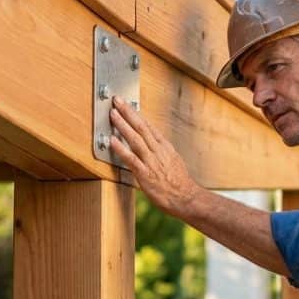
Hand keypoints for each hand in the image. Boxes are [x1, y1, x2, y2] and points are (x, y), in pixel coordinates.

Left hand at [107, 96, 201, 217]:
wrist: (187, 198)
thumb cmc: (179, 183)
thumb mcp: (173, 161)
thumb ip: (161, 151)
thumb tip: (152, 144)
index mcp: (165, 147)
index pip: (149, 126)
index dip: (136, 114)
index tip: (127, 104)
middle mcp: (158, 151)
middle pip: (141, 127)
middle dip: (128, 112)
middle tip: (117, 100)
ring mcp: (151, 161)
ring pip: (135, 139)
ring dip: (123, 125)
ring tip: (112, 114)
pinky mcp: (145, 174)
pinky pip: (131, 159)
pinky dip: (121, 148)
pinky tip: (112, 140)